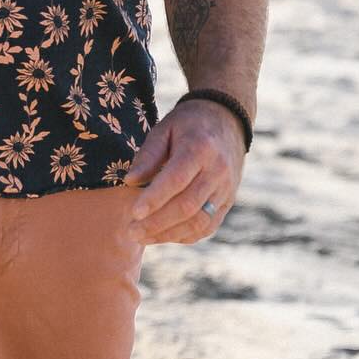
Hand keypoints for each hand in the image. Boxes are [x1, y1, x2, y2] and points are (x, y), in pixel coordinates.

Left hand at [125, 98, 247, 244]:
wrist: (226, 121)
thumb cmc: (187, 125)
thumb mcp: (164, 129)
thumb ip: (148, 155)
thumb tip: (130, 181)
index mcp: (200, 149)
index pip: (176, 180)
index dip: (154, 199)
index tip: (133, 213)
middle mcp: (218, 171)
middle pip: (187, 205)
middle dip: (157, 223)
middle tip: (130, 231)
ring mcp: (226, 189)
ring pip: (199, 221)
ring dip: (169, 234)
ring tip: (142, 237)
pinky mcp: (228, 201)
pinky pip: (208, 226)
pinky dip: (185, 235)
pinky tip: (163, 236)